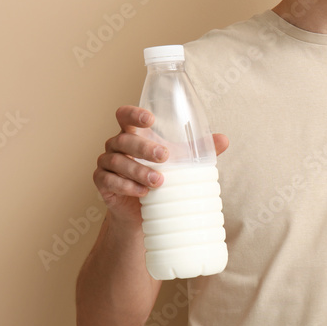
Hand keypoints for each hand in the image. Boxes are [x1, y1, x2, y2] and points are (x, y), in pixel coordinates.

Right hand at [94, 105, 228, 223]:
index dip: (134, 113)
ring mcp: (106, 163)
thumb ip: (200, 149)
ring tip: (159, 181)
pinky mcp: (102, 183)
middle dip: (144, 147)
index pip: (125, 115)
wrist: (142, 211)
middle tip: (164, 156)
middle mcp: (117, 145)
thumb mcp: (181, 161)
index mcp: (133, 133)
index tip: (151, 118)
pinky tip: (143, 192)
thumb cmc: (161, 176)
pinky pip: (109, 181)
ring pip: (117, 161)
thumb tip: (224, 140)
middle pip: (124, 139)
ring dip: (138, 171)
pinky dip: (126, 186)